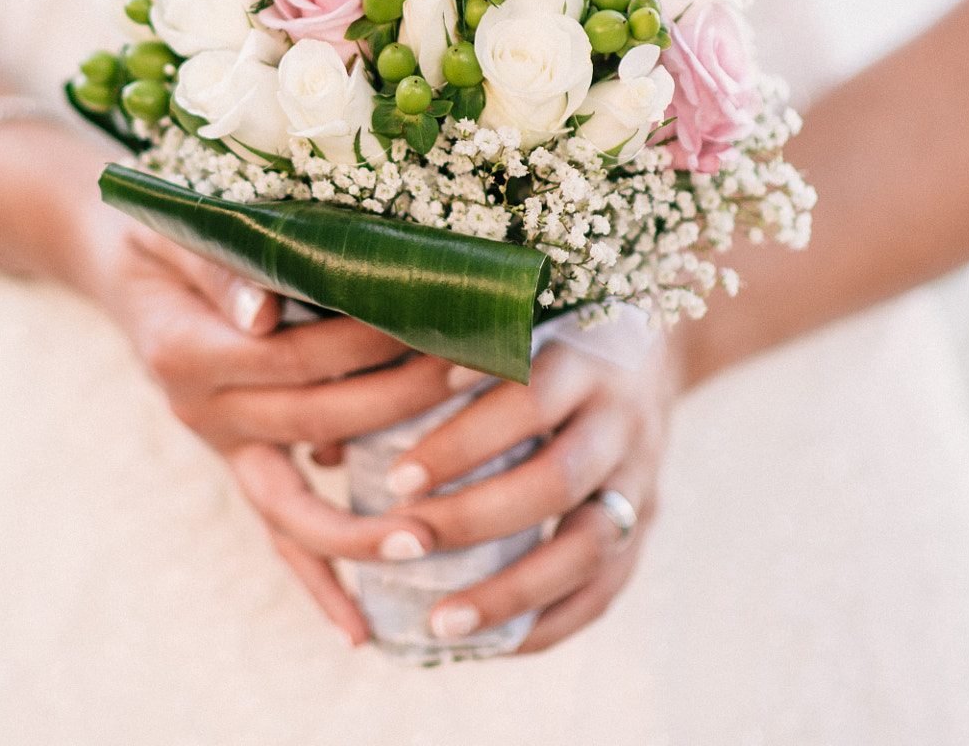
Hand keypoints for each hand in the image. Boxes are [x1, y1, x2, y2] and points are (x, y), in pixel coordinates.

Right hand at [99, 223, 460, 644]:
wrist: (113, 260)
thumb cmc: (158, 231)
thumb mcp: (177, 231)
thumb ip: (221, 272)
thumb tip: (265, 313)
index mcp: (190, 352)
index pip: (297, 359)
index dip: (371, 348)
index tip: (444, 328)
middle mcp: (203, 411)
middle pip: (316, 422)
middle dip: (404, 407)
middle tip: (482, 380)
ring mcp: (222, 446)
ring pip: (296, 508)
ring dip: (366, 526)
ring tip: (432, 541)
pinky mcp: (240, 466)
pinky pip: (279, 538)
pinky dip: (319, 584)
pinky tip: (365, 631)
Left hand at [379, 341, 679, 653]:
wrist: (647, 338)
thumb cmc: (534, 328)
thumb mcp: (494, 324)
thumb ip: (419, 364)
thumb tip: (320, 452)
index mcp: (582, 353)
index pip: (527, 399)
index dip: (463, 442)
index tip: (395, 478)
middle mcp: (621, 415)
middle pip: (556, 481)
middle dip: (475, 520)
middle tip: (405, 545)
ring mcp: (642, 471)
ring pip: (589, 546)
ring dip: (512, 592)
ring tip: (439, 622)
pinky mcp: (648, 516)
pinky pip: (609, 585)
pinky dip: (553, 620)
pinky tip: (496, 644)